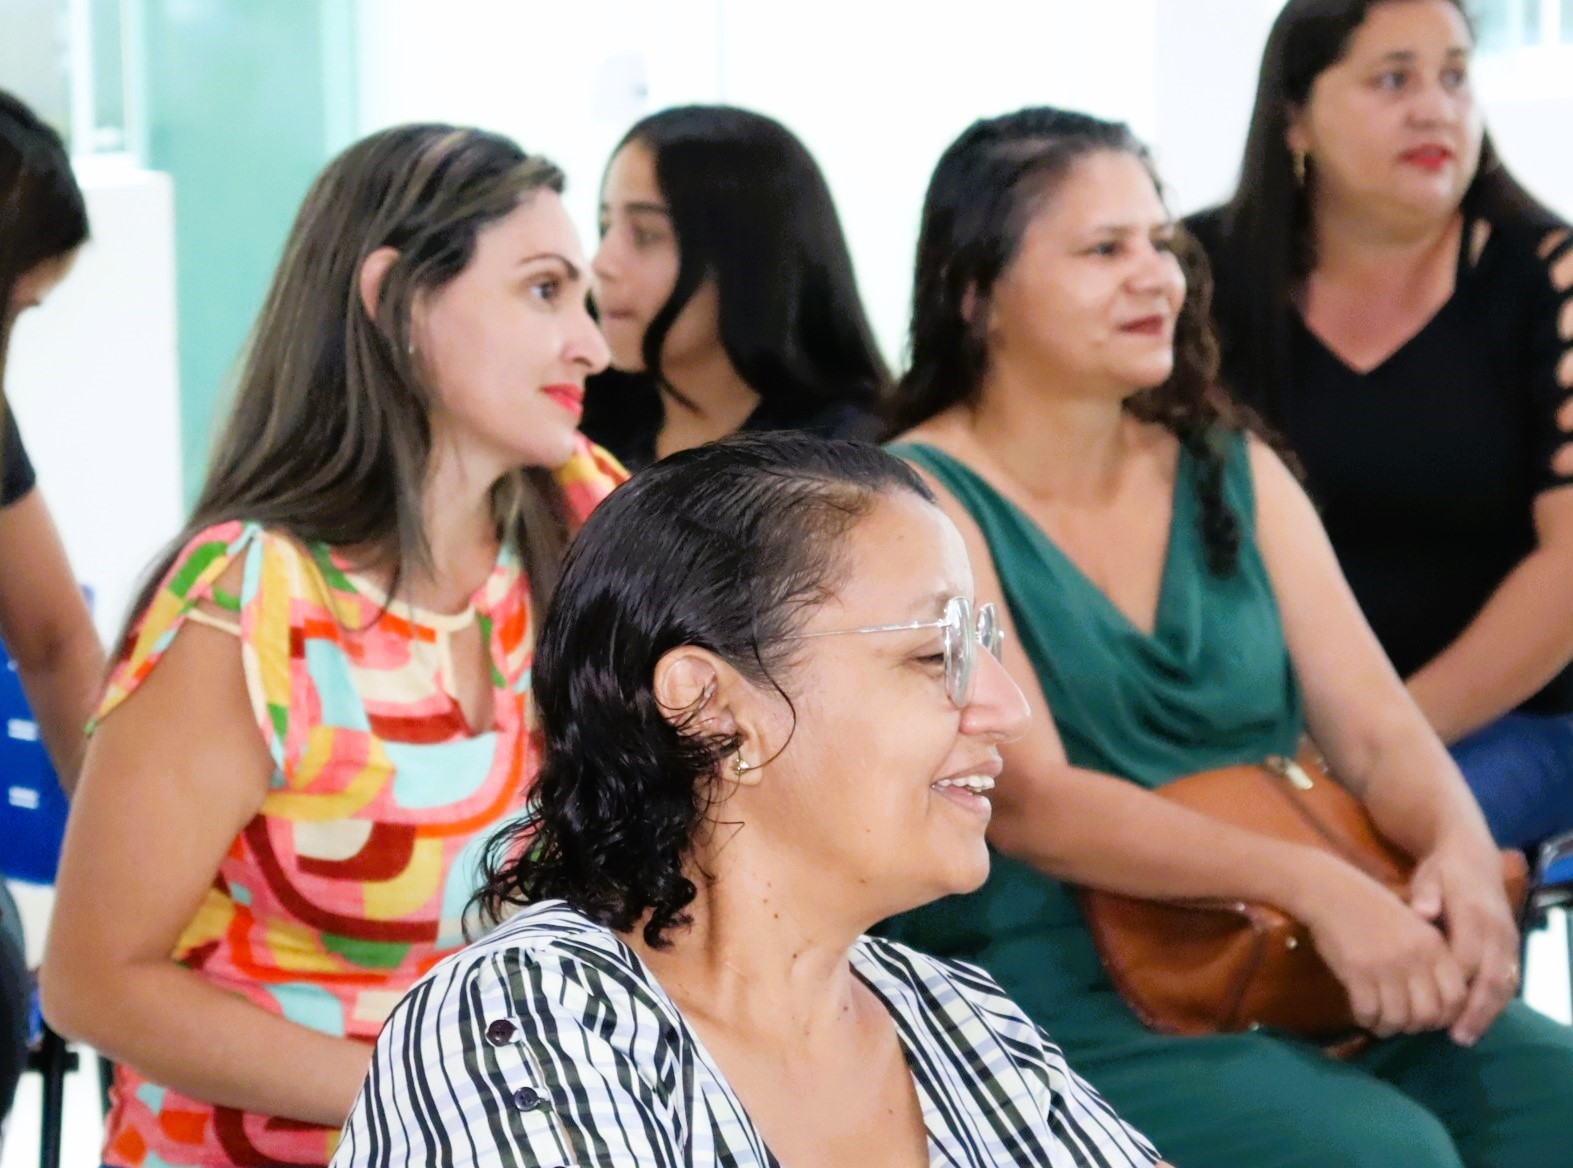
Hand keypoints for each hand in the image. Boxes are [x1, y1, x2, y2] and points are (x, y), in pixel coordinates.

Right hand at [1297, 853, 1467, 1037]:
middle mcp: (1414, 958)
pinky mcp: (1356, 971)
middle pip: (1428, 1015)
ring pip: (1398, 1019)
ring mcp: (1385, 966)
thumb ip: (1431, 959)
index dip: (1446, 1017)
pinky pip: (1368, 1012)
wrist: (1331, 893)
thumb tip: (1440, 1005)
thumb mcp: (1413, 928)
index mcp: (1433, 946)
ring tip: (1382, 1023)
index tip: (1430, 1018)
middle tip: (1404, 1023)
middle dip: (1416, 1027)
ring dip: (1390, 1028)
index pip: (1456, 997)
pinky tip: (1364, 1014)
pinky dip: (1367, 1020)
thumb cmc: (1373, 911)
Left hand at [1408, 837, 1520, 1045]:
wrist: (1474, 855)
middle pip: (1491, 978)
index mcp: (1475, 915)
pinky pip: (1509, 979)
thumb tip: (1422, 912)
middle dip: (1476, 1011)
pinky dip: (1497, 1002)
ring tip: (1466, 1037)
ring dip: (1488, 1013)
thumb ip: (1425, 894)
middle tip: (1457, 1037)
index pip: (1468, 959)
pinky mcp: (1512, 945)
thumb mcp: (1429, 875)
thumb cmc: (1443, 870)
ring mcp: (1509, 939)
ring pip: (1505, 983)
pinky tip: (1480, 1020)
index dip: (1455, 987)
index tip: (1436, 1011)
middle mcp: (1498, 930)